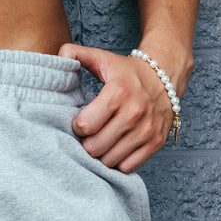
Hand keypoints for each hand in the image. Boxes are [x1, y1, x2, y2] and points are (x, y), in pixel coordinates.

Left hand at [61, 43, 176, 172]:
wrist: (163, 77)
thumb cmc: (125, 71)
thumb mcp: (101, 58)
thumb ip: (75, 54)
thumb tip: (57, 58)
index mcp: (118, 92)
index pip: (86, 125)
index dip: (76, 126)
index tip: (79, 121)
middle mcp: (134, 112)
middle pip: (95, 147)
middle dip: (86, 143)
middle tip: (87, 135)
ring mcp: (147, 129)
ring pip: (110, 160)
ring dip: (101, 154)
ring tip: (99, 141)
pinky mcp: (156, 142)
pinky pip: (128, 166)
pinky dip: (117, 161)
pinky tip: (114, 148)